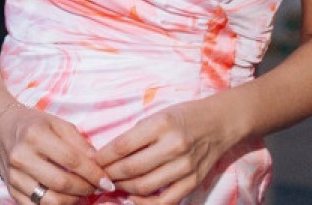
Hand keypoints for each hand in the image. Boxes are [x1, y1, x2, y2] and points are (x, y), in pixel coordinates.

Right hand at [0, 104, 115, 204]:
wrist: (2, 127)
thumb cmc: (35, 123)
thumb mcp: (58, 123)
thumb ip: (79, 142)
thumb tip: (98, 164)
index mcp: (35, 135)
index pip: (71, 160)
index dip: (93, 173)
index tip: (107, 181)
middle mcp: (21, 157)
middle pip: (61, 183)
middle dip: (85, 189)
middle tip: (96, 188)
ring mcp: (14, 176)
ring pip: (49, 200)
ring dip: (72, 201)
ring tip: (81, 193)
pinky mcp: (10, 190)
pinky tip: (65, 198)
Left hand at [94, 101, 230, 204]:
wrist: (219, 123)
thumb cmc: (184, 116)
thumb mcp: (158, 115)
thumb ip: (136, 135)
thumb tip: (109, 155)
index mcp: (162, 124)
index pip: (123, 145)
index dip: (103, 156)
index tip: (92, 160)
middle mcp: (174, 146)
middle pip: (131, 168)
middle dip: (110, 174)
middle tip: (99, 175)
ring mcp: (184, 167)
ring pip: (144, 186)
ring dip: (123, 188)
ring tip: (114, 183)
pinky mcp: (193, 182)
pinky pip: (164, 201)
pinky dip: (145, 203)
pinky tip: (133, 198)